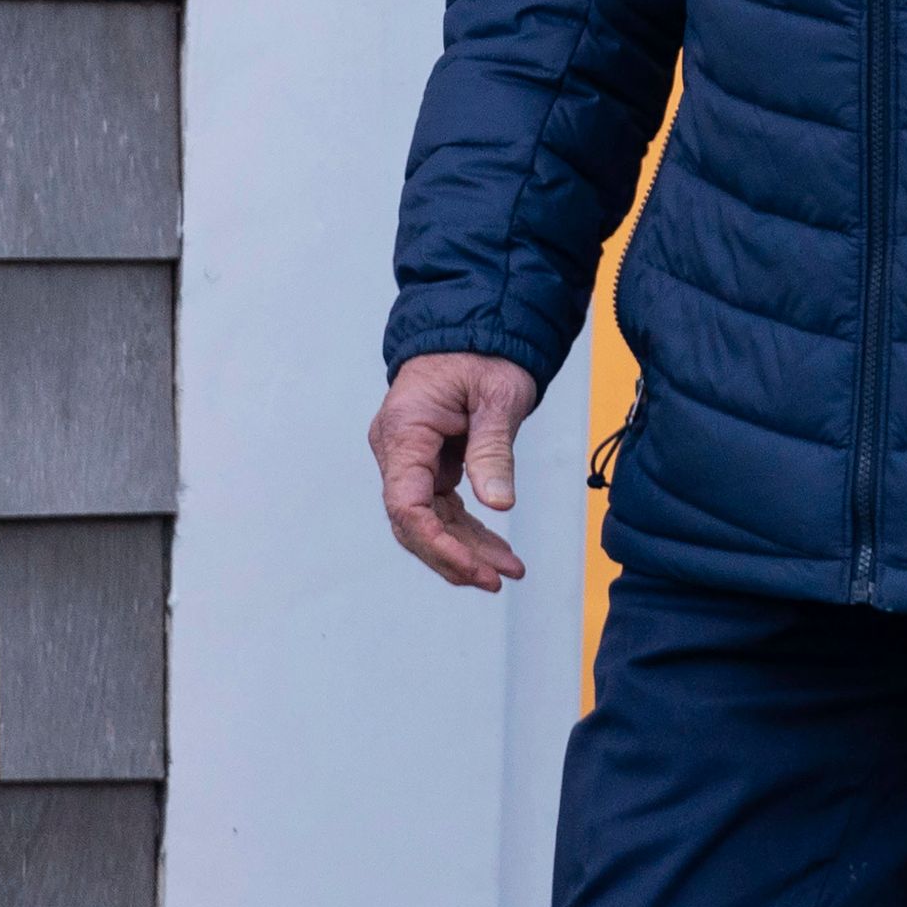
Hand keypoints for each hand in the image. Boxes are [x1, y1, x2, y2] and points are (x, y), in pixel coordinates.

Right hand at [370, 352, 540, 591]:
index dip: (436, 543)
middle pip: (414, 523)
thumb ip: (493, 450)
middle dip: (455, 556)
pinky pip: (442, 508)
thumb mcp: (499, 396)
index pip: (406, 504)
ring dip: (466, 550)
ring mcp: (410, 459)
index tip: (473, 566)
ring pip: (429, 521)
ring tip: (508, 571)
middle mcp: (398, 450)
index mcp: (404, 431)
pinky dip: (467, 531)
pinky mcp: (428, 464)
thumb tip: (498, 505)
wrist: (476, 326)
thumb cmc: (483, 352)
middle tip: (497, 579)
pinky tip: (495, 552)